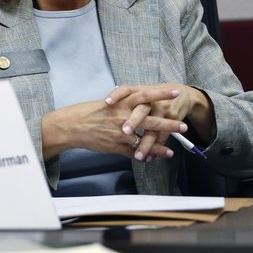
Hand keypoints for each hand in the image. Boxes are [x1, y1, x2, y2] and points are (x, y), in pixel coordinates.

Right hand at [41, 94, 186, 160]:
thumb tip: (131, 103)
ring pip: (144, 140)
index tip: (175, 92)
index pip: (144, 96)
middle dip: (168, 124)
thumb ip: (120, 105)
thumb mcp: (104, 104)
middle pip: (150, 120)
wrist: (69, 127)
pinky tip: (152, 159)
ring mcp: (119, 134)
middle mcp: (122, 118)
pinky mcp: (115, 146)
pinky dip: (144, 156)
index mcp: (120, 104)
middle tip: (184, 126)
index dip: (160, 95)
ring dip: (159, 146)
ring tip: (172, 151)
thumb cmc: (84, 113)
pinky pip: (133, 153)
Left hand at [105, 83, 213, 159]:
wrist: (180, 94)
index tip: (107, 102)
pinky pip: (163, 135)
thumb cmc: (154, 96)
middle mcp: (150, 100)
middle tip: (124, 132)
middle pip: (140, 110)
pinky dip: (157, 148)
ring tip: (138, 155)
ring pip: (153, 128)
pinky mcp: (172, 117)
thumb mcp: (140, 93)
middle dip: (133, 121)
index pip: (125, 90)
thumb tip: (106, 105)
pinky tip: (150, 157)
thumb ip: (125, 100)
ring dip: (146, 144)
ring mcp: (162, 109)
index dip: (116, 95)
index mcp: (138, 91)